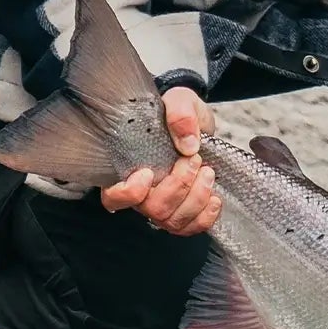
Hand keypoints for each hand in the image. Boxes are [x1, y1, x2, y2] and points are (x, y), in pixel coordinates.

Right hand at [99, 86, 218, 234]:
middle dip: (178, 186)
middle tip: (194, 159)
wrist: (197, 124)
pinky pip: (192, 228)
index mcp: (127, 168)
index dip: (129, 193)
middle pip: (152, 209)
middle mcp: (142, 194)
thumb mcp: (180, 100)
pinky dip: (206, 215)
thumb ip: (180, 113)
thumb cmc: (179, 114)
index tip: (149, 172)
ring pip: (173, 221)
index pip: (113, 197)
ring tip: (208, 171)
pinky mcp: (184, 213)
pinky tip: (214, 196)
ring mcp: (163, 206)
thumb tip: (188, 143)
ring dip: (196, 198)